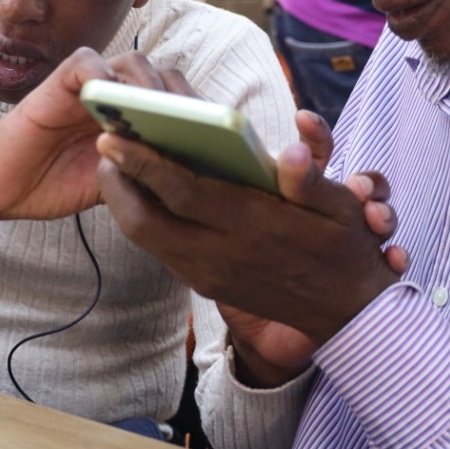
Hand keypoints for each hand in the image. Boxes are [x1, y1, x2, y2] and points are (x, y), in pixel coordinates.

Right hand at [0, 49, 191, 240]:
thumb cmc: (54, 185)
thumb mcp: (110, 185)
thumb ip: (141, 171)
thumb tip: (188, 176)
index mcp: (131, 119)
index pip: (175, 99)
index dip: (198, 110)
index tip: (217, 135)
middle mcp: (114, 98)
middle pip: (161, 76)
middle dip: (182, 97)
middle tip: (194, 125)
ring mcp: (86, 89)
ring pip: (131, 63)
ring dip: (149, 84)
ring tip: (158, 114)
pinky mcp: (56, 86)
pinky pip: (85, 63)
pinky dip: (102, 74)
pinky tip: (112, 98)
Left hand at [97, 135, 405, 380]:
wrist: (346, 312)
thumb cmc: (343, 247)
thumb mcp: (341, 208)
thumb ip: (310, 179)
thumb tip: (293, 151)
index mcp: (253, 226)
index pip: (182, 191)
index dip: (142, 162)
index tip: (112, 135)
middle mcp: (222, 255)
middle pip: (145, 222)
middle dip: (116, 183)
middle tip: (103, 147)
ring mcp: (210, 276)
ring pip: (145, 241)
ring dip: (123, 203)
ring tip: (114, 168)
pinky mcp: (206, 286)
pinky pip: (160, 251)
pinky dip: (142, 222)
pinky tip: (142, 198)